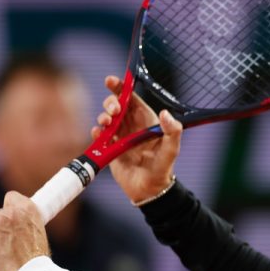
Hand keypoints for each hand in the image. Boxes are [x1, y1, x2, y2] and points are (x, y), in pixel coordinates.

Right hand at [91, 76, 182, 203]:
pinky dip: (96, 132)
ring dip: (103, 116)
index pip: (133, 99)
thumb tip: (166, 114)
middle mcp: (132, 126)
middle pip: (117, 105)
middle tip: (114, 111)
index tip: (112, 80)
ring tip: (107, 123)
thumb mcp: (171, 150)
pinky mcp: (110, 149)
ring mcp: (120, 137)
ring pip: (107, 119)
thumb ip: (172, 132)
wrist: (149, 190)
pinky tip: (98, 133)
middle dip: (111, 103)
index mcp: (147, 121)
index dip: (122, 88)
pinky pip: (99, 135)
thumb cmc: (163, 168)